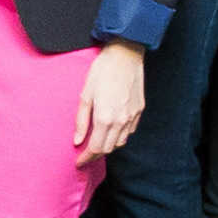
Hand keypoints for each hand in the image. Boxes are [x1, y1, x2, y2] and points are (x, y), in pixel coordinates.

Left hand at [71, 42, 149, 162]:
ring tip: (98, 142)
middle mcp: (121, 121)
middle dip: (96, 154)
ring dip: (109, 146)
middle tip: (85, 154)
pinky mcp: (139, 110)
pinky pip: (130, 131)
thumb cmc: (102, 71)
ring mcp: (132, 116)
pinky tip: (112, 129)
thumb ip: (81, 120)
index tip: (79, 162)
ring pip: (121, 142)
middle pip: (109, 149)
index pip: (96, 148)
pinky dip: (120, 135)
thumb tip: (77, 140)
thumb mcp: (85, 94)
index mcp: (105, 118)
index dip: (86, 158)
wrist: (125, 55)